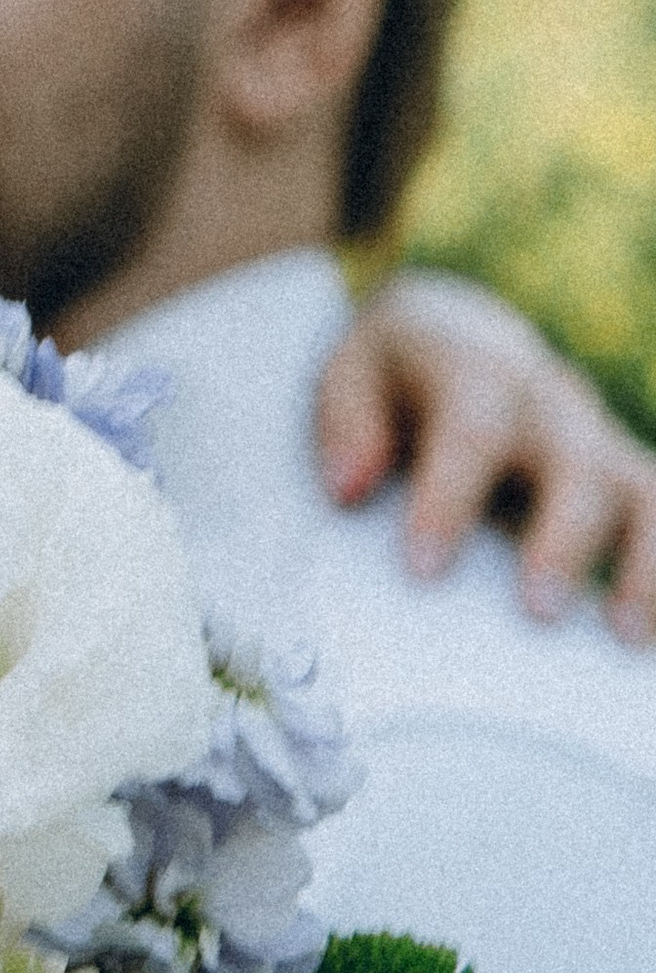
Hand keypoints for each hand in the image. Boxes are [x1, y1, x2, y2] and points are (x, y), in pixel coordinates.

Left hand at [318, 269, 655, 637]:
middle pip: (573, 462)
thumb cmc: (393, 377)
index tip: (425, 569)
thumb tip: (350, 485)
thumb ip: (346, 421)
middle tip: (540, 610)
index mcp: (475, 367)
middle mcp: (548, 400)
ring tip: (624, 634)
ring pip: (640, 491)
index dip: (453, 496)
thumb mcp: (350, 373)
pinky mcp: (621, 474)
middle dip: (561, 538)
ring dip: (643, 562)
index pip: (474, 428)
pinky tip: (646, 638)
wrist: (454, 334)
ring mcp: (593, 438)